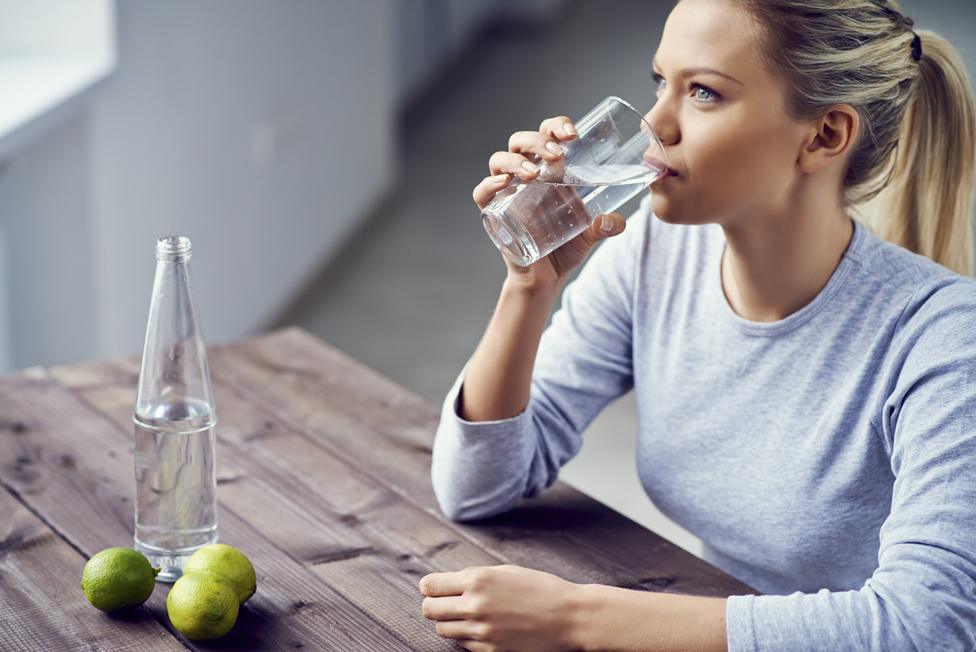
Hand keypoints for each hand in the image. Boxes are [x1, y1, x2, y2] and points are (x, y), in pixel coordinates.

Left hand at [419, 564, 582, 650]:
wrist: (569, 617)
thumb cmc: (540, 588)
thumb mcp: (506, 571)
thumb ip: (475, 576)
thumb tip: (449, 582)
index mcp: (478, 580)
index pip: (430, 586)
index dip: (429, 587)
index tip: (434, 588)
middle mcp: (474, 605)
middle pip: (429, 610)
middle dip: (433, 605)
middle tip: (444, 603)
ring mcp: (481, 630)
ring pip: (442, 630)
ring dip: (448, 622)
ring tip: (464, 616)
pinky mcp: (490, 649)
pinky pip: (463, 644)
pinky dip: (466, 636)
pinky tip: (482, 628)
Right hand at [472, 116, 626, 290]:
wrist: (545, 278)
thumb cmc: (565, 247)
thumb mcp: (590, 235)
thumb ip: (605, 226)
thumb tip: (617, 221)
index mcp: (549, 170)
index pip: (547, 134)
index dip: (556, 126)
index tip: (573, 134)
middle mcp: (525, 175)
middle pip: (521, 141)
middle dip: (538, 141)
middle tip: (557, 155)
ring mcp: (506, 192)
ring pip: (499, 160)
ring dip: (516, 160)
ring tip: (534, 173)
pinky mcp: (493, 213)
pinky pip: (482, 193)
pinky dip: (488, 185)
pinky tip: (503, 184)